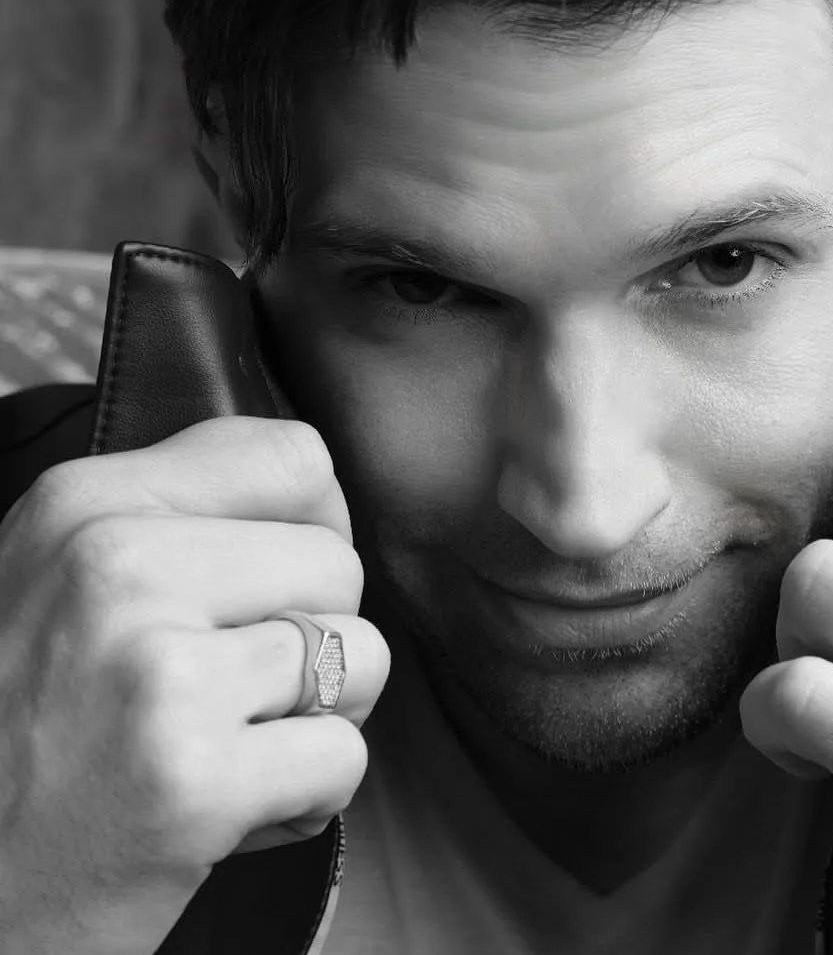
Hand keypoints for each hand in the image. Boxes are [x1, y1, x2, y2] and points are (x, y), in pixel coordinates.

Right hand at [0, 416, 390, 954]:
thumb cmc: (18, 735)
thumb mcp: (56, 577)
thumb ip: (174, 518)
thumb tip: (324, 499)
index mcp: (85, 504)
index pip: (294, 459)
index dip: (313, 528)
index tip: (271, 587)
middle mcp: (115, 566)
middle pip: (338, 564)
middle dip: (315, 637)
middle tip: (232, 696)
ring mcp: (155, 672)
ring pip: (360, 656)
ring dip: (318, 719)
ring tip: (229, 748)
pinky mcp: (190, 781)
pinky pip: (342, 758)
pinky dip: (306, 798)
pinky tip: (226, 812)